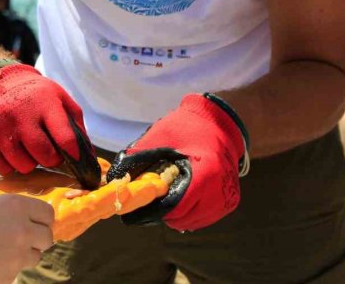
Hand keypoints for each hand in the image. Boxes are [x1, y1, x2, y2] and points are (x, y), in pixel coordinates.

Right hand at [0, 64, 99, 185]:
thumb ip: (77, 128)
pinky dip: (10, 164)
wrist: (0, 84)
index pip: (65, 137)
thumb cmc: (38, 98)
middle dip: (50, 159)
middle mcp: (19, 113)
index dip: (73, 154)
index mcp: (44, 102)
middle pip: (44, 156)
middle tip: (47, 151)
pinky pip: (4, 169)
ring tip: (27, 147)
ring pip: (23, 166)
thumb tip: (89, 161)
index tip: (75, 160)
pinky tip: (11, 148)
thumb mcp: (61, 101)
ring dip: (29, 162)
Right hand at [0, 195, 53, 283]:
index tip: (35, 223)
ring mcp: (16, 257)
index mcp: (15, 207)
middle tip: (20, 239)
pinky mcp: (8, 278)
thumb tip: (22, 215)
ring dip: (23, 254)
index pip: (48, 213)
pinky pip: (15, 272)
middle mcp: (22, 231)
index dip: (41, 219)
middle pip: (47, 237)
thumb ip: (6, 210)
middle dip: (37, 238)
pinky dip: (5, 269)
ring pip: (34, 257)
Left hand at [106, 94, 245, 230]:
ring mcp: (227, 198)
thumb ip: (137, 156)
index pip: (174, 207)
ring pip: (192, 222)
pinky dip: (189, 213)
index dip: (152, 209)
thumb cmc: (186, 126)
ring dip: (175, 215)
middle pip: (182, 218)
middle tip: (149, 200)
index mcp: (205, 174)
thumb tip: (114, 176)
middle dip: (162, 212)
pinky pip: (203, 218)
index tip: (135, 209)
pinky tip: (179, 198)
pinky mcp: (230, 200)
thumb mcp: (160, 136)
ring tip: (164, 197)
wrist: (218, 121)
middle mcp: (220, 191)